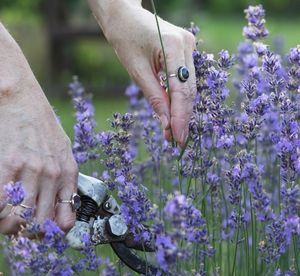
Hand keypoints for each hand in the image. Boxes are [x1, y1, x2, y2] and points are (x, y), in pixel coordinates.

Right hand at [0, 24, 77, 233]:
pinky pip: (1, 204)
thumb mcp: (64, 151)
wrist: (21, 98)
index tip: (42, 234)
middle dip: (28, 233)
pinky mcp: (8, 165)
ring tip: (6, 220)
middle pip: (40, 223)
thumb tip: (64, 214)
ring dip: (9, 227)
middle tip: (18, 227)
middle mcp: (52, 174)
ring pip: (19, 219)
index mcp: (67, 172)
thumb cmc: (41, 124)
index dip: (52, 233)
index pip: (64, 218)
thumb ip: (65, 182)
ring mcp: (30, 170)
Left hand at [88, 0, 196, 145]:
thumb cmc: (125, 38)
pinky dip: (179, 98)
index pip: (182, 90)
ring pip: (189, 87)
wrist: (124, 15)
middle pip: (189, 91)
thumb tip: (166, 124)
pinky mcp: (186, 51)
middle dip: (182, 117)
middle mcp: (188, 45)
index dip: (180, 117)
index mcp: (174, 46)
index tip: (177, 137)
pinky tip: (174, 114)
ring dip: (182, 111)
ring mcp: (190, 46)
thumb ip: (154, 97)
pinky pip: (185, 80)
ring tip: (173, 132)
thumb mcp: (136, 71)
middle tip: (177, 140)